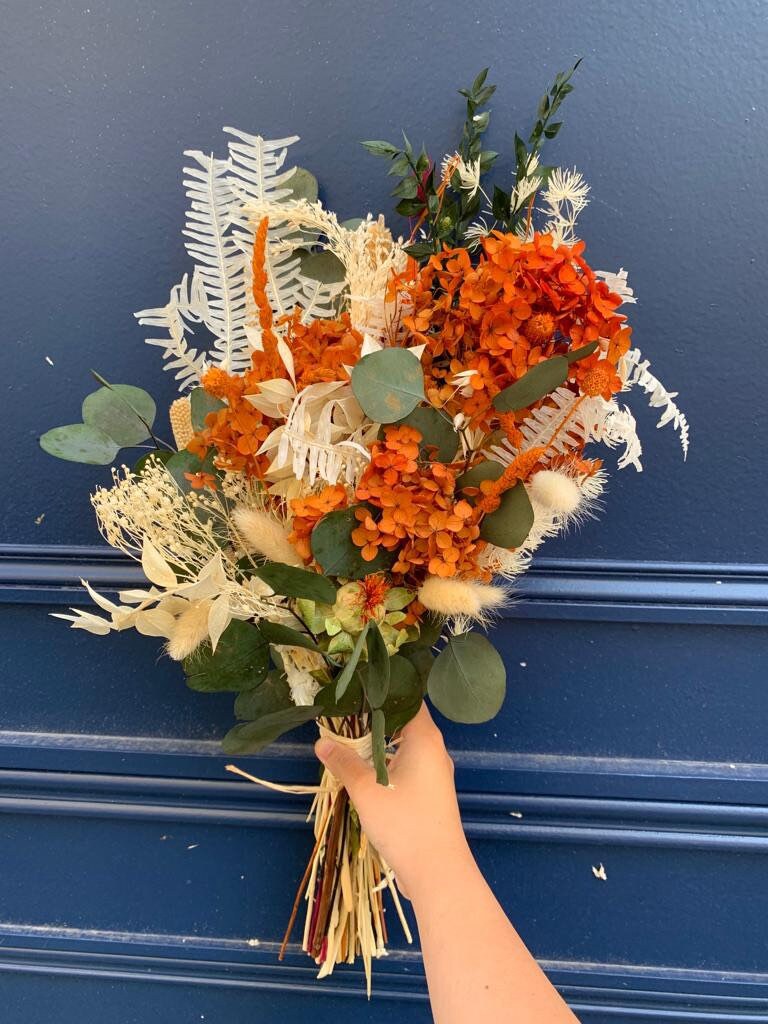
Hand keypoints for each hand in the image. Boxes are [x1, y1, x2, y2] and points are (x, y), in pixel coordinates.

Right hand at [314, 703, 471, 897]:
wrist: (438, 872)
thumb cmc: (405, 824)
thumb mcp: (367, 790)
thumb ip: (344, 762)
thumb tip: (322, 741)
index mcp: (425, 739)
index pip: (408, 699)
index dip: (383, 691)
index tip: (356, 688)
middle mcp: (434, 750)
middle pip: (404, 722)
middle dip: (374, 718)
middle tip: (344, 713)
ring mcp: (435, 773)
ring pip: (405, 747)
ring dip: (379, 744)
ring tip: (349, 740)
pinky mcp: (431, 793)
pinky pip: (408, 766)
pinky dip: (387, 763)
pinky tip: (366, 771)